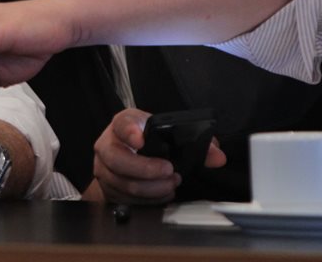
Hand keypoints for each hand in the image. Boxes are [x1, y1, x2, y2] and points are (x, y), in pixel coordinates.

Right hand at [92, 108, 225, 204]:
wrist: (127, 153)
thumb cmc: (148, 140)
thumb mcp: (168, 133)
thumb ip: (197, 143)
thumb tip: (217, 156)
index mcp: (123, 123)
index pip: (122, 125)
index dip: (130, 133)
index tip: (140, 140)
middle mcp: (108, 144)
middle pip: (119, 161)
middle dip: (147, 170)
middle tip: (169, 171)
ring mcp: (104, 167)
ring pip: (125, 184)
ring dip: (152, 188)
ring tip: (171, 184)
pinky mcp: (107, 187)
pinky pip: (127, 198)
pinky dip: (147, 199)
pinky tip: (162, 193)